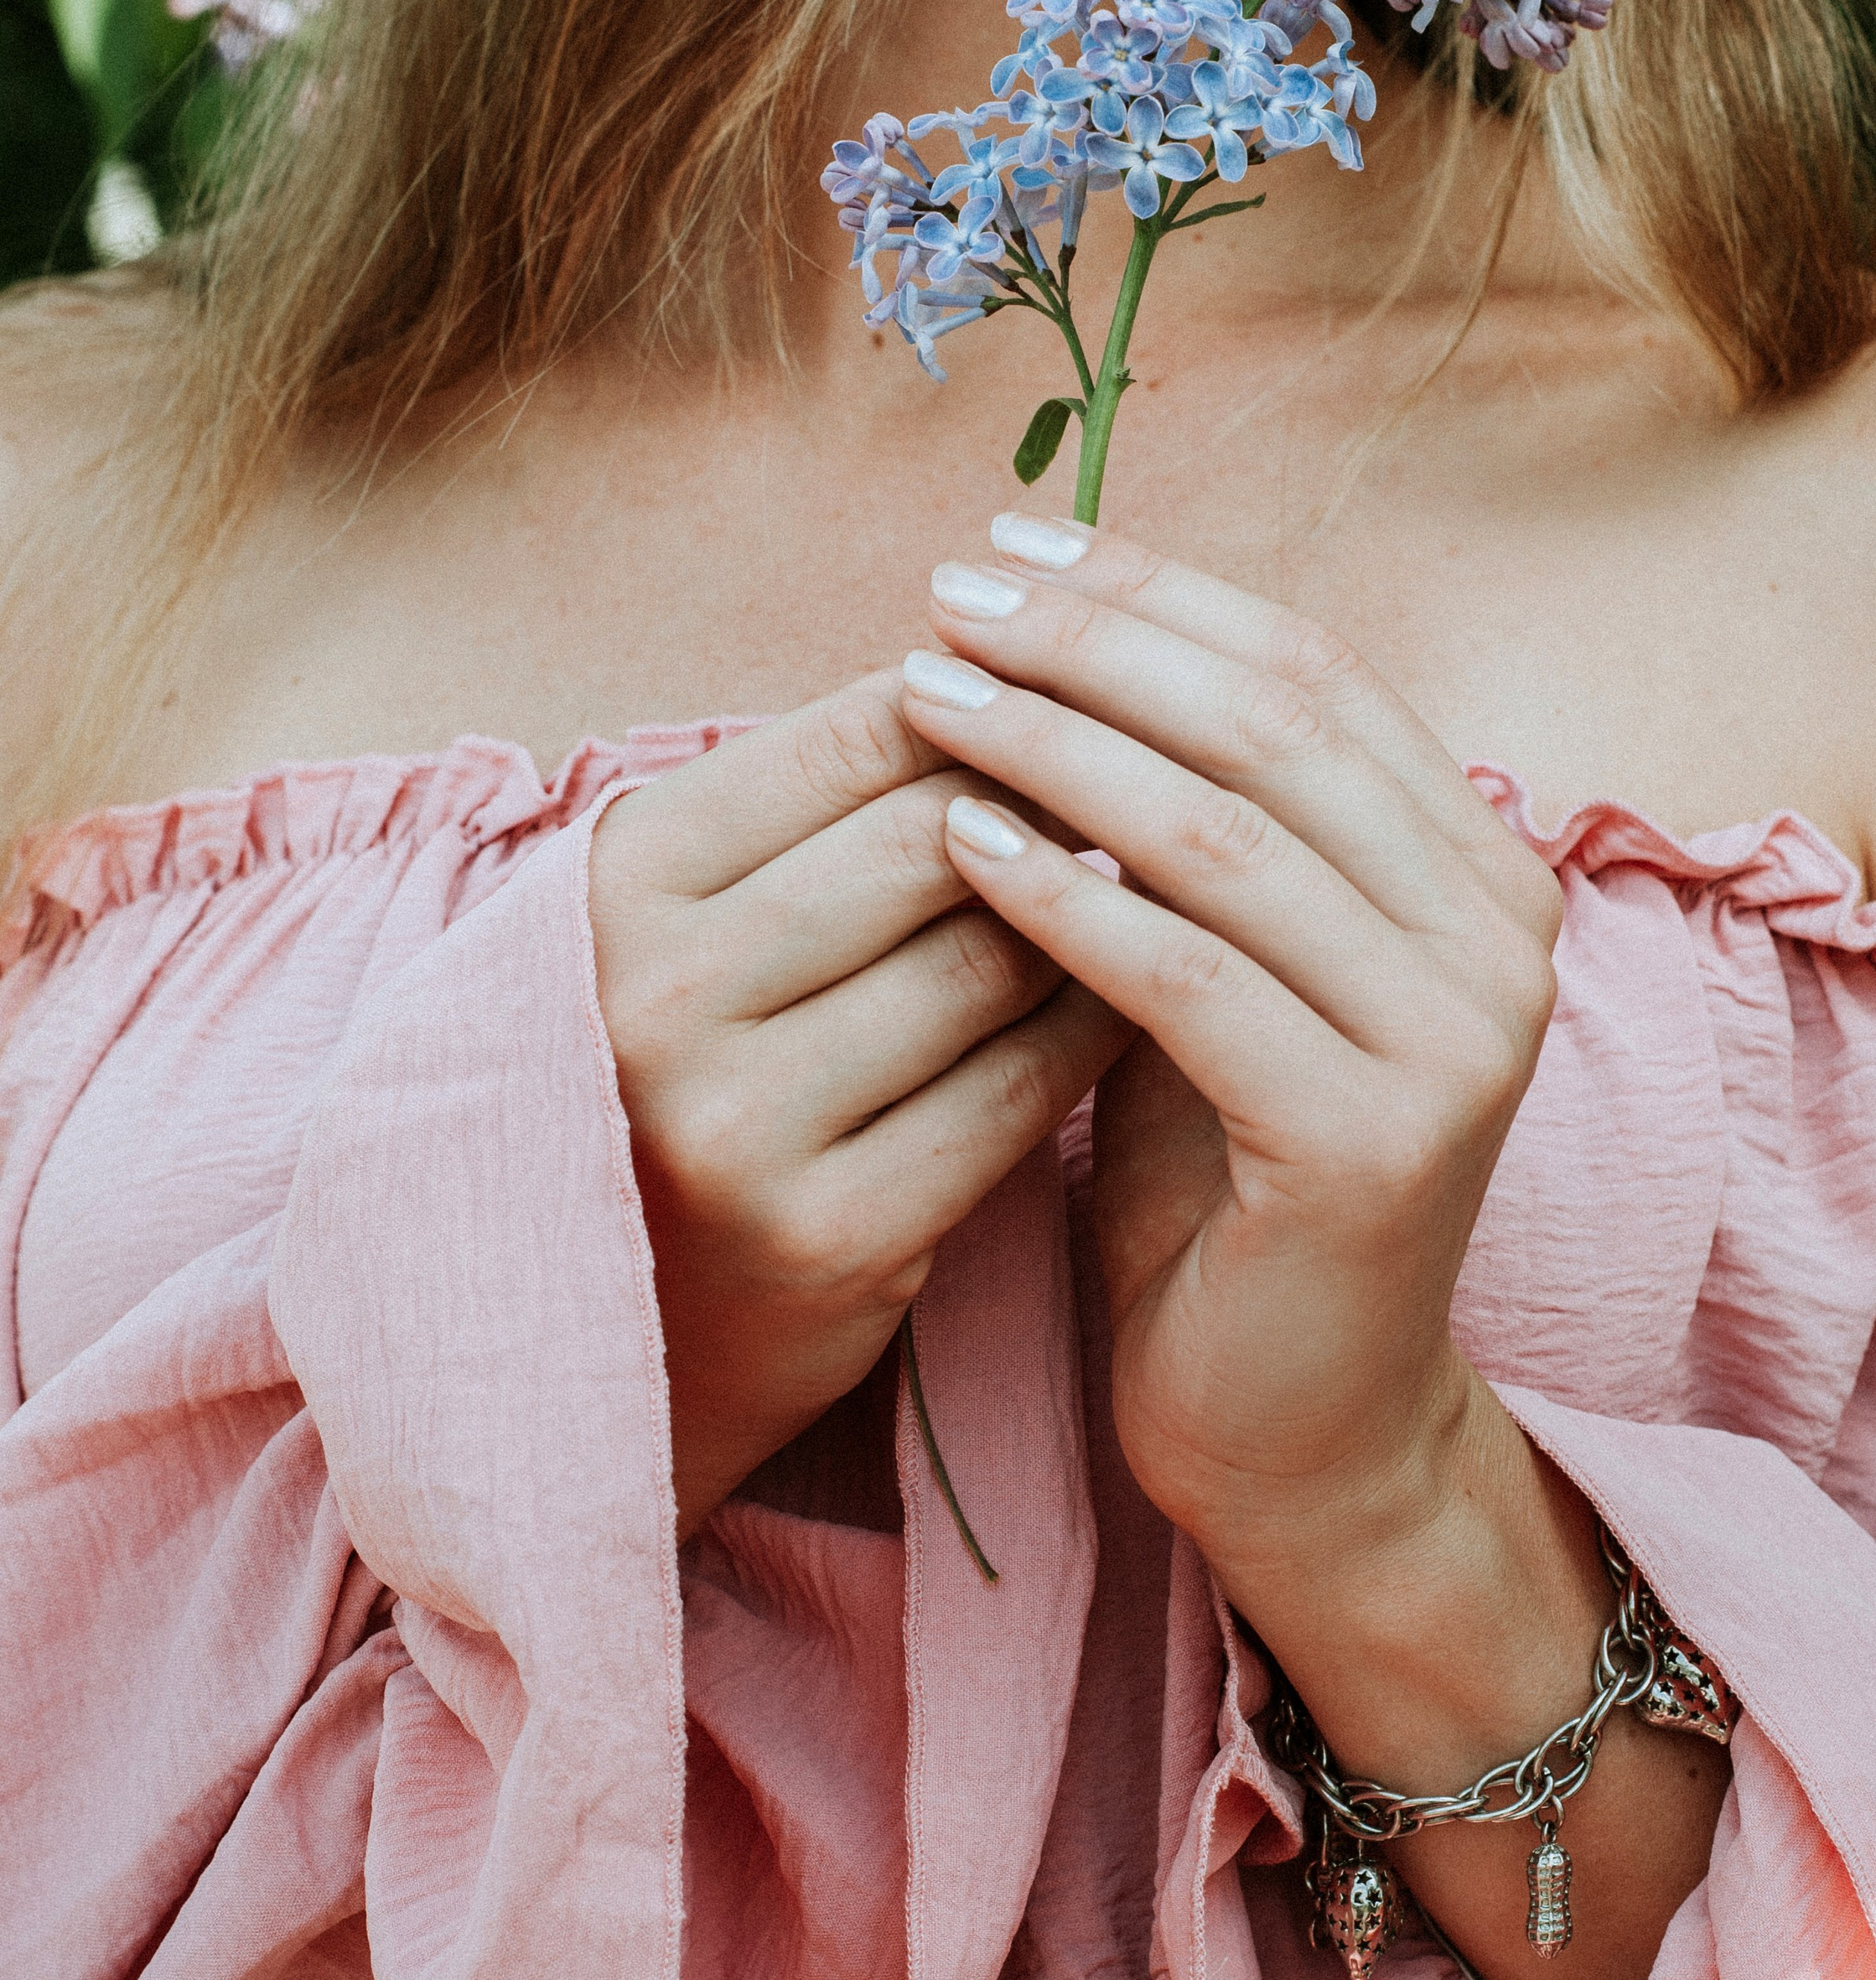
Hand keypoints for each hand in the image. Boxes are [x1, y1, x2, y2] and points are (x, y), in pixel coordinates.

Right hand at [589, 671, 1129, 1533]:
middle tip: (1155, 788)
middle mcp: (660, 993)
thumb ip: (821, 801)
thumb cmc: (688, 1063)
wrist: (615, 1316)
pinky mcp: (830, 1234)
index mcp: (621, 878)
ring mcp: (740, 1122)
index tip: (1071, 703)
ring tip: (1156, 885)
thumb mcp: (696, 911)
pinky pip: (1019, 1089)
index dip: (989, 706)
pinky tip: (1143, 995)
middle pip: (936, 839)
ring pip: (993, 962)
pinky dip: (1098, 1026)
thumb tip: (1016, 662)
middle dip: (1058, 803)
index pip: (858, 737)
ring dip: (1096, 913)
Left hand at [898, 520, 1564, 1599]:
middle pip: (1276, 729)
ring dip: (1060, 749)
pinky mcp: (1372, 1144)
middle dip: (1097, 647)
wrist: (1300, 1426)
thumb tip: (1054, 639)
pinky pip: (1191, 980)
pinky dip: (1067, 901)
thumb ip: (1202, 830)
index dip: (1157, 594)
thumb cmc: (1233, 1185)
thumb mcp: (1229, 972)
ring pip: (1230, 839)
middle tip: (947, 597)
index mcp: (1480, 872)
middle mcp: (1501, 940)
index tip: (1007, 546)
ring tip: (926, 696)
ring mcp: (1454, 1043)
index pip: (1315, 673)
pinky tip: (959, 843)